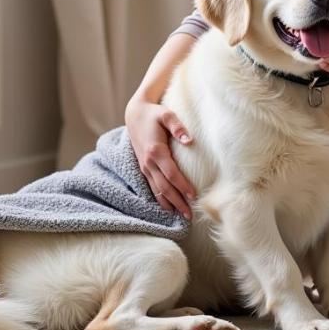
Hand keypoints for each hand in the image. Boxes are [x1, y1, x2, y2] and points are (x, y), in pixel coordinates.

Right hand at [125, 98, 196, 218]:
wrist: (134, 114)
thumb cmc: (154, 114)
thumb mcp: (166, 114)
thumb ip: (178, 126)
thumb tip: (189, 140)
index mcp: (155, 150)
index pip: (171, 174)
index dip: (182, 186)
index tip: (194, 196)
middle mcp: (148, 162)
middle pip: (164, 187)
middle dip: (177, 202)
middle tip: (190, 215)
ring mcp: (144, 166)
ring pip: (157, 190)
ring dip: (169, 204)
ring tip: (181, 215)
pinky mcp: (143, 168)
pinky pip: (151, 187)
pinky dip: (159, 198)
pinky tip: (168, 206)